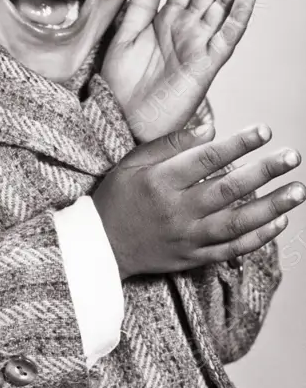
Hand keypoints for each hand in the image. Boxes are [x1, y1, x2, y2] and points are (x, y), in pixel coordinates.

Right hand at [92, 123, 304, 279]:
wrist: (101, 245)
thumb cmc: (117, 197)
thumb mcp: (131, 163)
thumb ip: (169, 146)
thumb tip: (210, 130)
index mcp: (160, 181)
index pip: (207, 159)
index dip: (238, 144)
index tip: (264, 130)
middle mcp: (177, 210)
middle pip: (229, 189)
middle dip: (264, 171)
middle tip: (292, 156)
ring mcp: (188, 237)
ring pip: (238, 221)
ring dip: (273, 206)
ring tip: (298, 190)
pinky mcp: (194, 257)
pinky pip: (232, 248)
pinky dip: (258, 236)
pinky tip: (279, 222)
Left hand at [103, 0, 254, 141]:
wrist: (119, 119)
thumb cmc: (121, 84)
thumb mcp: (124, 36)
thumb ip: (139, 8)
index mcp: (167, 22)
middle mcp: (187, 31)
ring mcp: (198, 48)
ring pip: (222, 9)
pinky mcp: (204, 67)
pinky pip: (224, 40)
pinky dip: (236, 19)